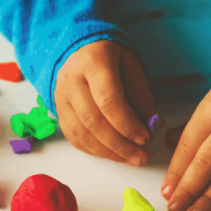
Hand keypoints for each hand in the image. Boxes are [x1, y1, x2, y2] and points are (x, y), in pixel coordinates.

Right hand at [54, 40, 155, 164]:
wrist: (81, 52)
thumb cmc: (111, 60)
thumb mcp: (132, 67)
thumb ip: (141, 95)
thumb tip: (151, 126)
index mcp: (94, 63)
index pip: (108, 99)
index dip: (127, 123)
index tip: (145, 137)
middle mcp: (72, 80)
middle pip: (94, 120)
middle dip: (120, 144)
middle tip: (140, 155)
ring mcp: (61, 98)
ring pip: (82, 134)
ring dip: (109, 152)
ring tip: (130, 159)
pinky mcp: (59, 113)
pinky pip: (75, 139)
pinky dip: (96, 151)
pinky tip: (114, 154)